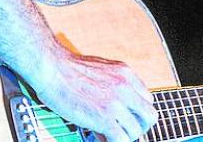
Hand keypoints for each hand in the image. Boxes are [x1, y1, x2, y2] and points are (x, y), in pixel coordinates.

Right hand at [31, 50, 157, 141]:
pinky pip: (122, 139)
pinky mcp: (105, 118)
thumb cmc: (67, 67)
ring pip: (136, 131)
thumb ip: (112, 86)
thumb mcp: (99, 69)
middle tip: (124, 130)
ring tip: (108, 134)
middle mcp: (125, 87)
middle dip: (138, 126)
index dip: (136, 112)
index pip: (146, 98)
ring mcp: (116, 103)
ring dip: (124, 136)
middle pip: (149, 116)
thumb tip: (114, 107)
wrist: (52, 67)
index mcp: (125, 74)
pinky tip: (102, 137)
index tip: (126, 117)